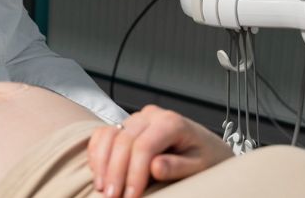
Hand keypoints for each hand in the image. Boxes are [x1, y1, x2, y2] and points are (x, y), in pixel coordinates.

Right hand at [87, 105, 232, 197]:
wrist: (207, 149)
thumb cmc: (206, 158)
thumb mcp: (200, 166)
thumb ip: (179, 166)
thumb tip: (155, 166)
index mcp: (171, 122)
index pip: (144, 146)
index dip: (134, 173)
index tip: (131, 197)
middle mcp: (152, 116)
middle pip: (124, 141)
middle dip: (115, 172)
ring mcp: (137, 119)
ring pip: (109, 135)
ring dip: (102, 164)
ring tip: (103, 189)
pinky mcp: (127, 126)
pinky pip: (103, 134)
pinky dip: (97, 154)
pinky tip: (99, 174)